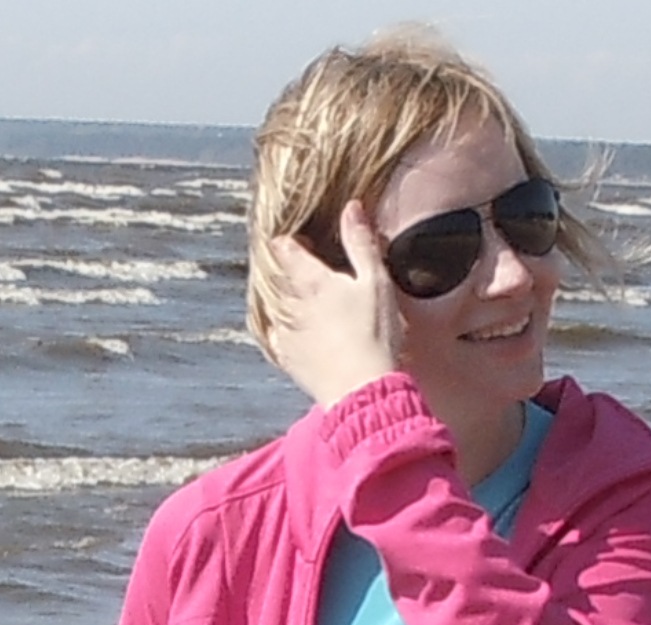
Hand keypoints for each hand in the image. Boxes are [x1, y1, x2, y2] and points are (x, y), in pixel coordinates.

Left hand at [270, 200, 400, 406]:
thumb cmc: (374, 336)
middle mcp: (287, 303)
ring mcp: (283, 331)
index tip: (307, 243)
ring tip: (313, 305)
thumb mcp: (376, 283)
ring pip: (275, 304)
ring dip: (287, 299)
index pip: (284, 247)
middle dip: (289, 270)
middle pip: (277, 275)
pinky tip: (305, 333)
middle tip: (312, 272)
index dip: (293, 240)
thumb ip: (361, 243)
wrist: (362, 392)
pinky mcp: (286, 358)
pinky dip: (286, 329)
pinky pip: (277, 334)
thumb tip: (351, 207)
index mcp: (309, 280)